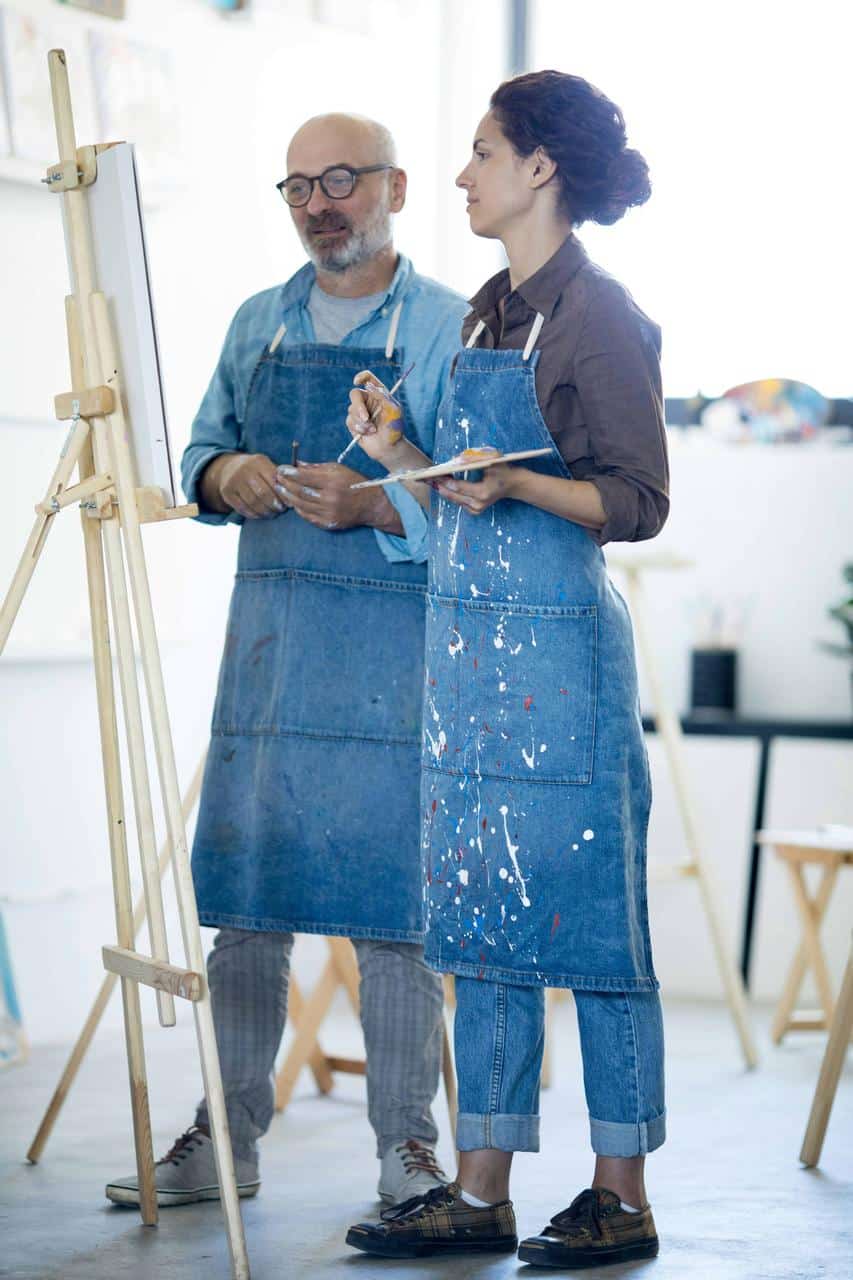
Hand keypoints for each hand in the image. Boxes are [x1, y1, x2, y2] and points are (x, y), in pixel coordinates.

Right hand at [213, 452, 287, 518]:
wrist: (230, 468)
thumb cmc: (257, 470)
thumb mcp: (267, 466)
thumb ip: (280, 477)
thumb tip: (293, 494)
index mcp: (259, 461)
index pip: (274, 480)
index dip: (283, 494)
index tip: (289, 504)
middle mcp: (244, 470)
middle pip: (263, 493)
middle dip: (274, 505)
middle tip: (281, 510)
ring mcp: (234, 481)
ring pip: (253, 502)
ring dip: (265, 511)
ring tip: (272, 513)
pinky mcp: (227, 492)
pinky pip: (243, 508)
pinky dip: (254, 514)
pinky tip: (261, 515)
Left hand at [275, 461, 400, 532]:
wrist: (370, 504)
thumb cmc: (353, 483)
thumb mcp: (337, 469)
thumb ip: (315, 467)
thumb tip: (296, 464)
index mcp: (332, 481)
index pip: (303, 476)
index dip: (289, 472)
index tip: (280, 469)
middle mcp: (330, 498)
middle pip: (299, 491)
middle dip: (285, 484)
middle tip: (277, 478)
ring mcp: (328, 512)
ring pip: (300, 504)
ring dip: (288, 496)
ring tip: (281, 489)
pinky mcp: (328, 523)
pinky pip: (307, 516)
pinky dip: (298, 508)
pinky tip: (293, 502)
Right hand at [345, 370, 405, 464]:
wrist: (390, 447)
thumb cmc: (395, 427)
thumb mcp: (394, 409)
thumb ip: (382, 396)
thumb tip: (368, 386)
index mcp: (378, 394)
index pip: (368, 378)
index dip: (361, 377)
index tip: (357, 381)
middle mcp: (367, 401)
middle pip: (354, 394)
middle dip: (359, 406)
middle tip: (366, 418)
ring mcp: (359, 412)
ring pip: (351, 410)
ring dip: (362, 422)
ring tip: (373, 430)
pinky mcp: (354, 424)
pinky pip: (350, 421)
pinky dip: (360, 428)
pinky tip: (369, 433)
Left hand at [435, 465, 524, 515]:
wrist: (513, 484)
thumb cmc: (503, 469)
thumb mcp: (492, 458)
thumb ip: (474, 458)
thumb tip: (455, 460)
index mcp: (483, 492)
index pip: (459, 487)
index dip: (445, 481)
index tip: (434, 475)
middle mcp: (479, 504)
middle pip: (453, 495)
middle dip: (440, 486)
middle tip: (426, 478)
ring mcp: (477, 509)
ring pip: (454, 499)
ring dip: (443, 490)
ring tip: (430, 481)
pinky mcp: (475, 511)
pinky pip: (459, 502)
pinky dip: (451, 494)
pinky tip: (442, 486)